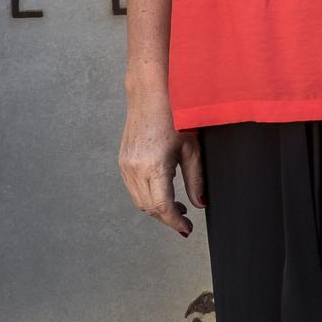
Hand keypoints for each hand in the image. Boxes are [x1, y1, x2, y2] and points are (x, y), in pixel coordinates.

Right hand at [119, 93, 204, 236]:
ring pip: (138, 200)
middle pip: (148, 208)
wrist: (150, 93)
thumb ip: (196, 180)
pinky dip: (146, 196)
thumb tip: (199, 203)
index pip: (162, 207)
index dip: (175, 221)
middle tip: (185, 220)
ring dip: (155, 208)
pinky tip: (161, 191)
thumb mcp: (192, 149)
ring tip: (176, 207)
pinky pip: (132, 188)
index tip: (187, 229)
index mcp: (153, 166)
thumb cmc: (174, 114)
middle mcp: (134, 168)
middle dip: (166, 218)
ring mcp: (125, 164)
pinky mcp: (122, 160)